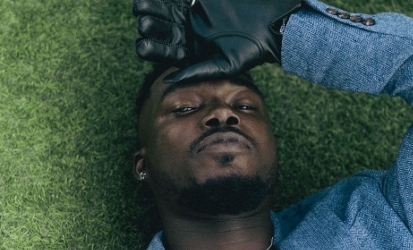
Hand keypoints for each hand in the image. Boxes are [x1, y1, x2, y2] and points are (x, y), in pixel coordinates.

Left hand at [134, 0, 301, 81]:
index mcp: (192, 49)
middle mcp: (189, 30)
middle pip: (164, 27)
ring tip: (140, 7)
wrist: (272, 25)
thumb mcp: (225, 65)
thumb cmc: (252, 49)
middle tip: (143, 23)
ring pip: (168, 9)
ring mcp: (192, 11)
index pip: (168, 50)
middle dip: (152, 25)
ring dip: (155, 7)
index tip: (141, 47)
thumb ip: (199, 71)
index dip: (154, 49)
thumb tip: (170, 81)